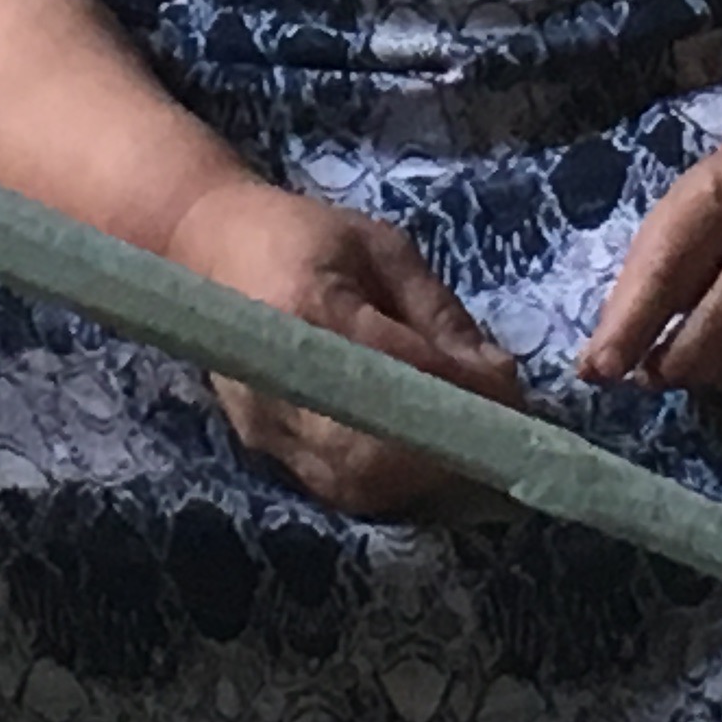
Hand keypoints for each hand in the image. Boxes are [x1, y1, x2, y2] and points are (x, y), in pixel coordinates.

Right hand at [161, 177, 526, 516]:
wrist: (207, 244)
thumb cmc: (303, 234)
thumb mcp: (383, 249)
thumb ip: (438, 315)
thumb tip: (496, 378)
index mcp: (310, 307)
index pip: (401, 373)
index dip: (464, 395)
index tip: (514, 396)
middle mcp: (281, 379)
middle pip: (377, 449)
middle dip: (452, 452)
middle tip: (507, 438)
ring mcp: (265, 423)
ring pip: (357, 483)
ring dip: (428, 479)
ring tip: (481, 456)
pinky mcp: (263, 446)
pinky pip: (337, 487)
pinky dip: (394, 486)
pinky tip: (431, 465)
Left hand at [579, 126, 721, 411]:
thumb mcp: (678, 215)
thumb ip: (641, 284)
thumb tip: (599, 366)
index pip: (669, 270)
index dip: (632, 326)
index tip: (601, 369)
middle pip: (721, 324)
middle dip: (675, 363)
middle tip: (652, 373)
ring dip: (717, 377)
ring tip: (699, 362)